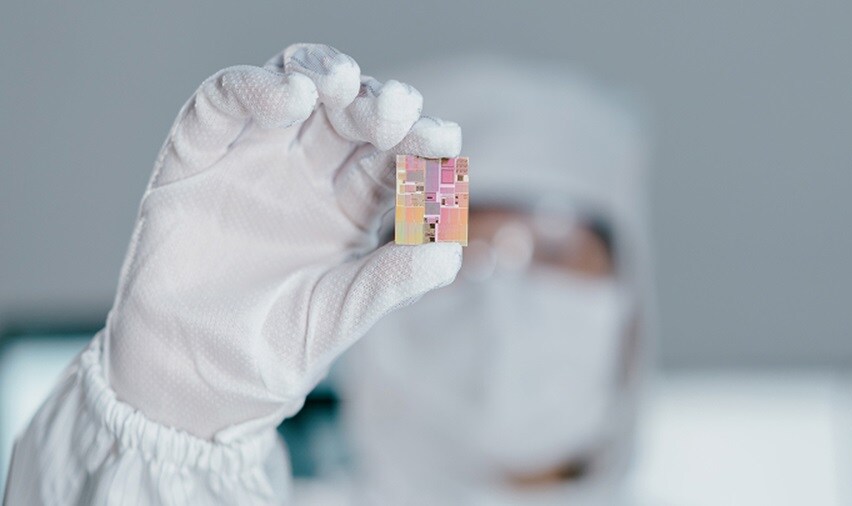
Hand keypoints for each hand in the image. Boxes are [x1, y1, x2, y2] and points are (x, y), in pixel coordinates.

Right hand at [106, 44, 461, 440]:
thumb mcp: (346, 313)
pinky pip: (221, 103)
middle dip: (379, 103)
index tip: (441, 141)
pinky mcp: (196, 157)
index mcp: (354, 207)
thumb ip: (396, 278)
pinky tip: (290, 95)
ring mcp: (253, 160)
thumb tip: (453, 248)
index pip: (396, 156)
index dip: (420, 140)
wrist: (195, 380)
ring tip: (346, 85)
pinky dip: (254, 87)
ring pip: (293, 88)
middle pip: (352, 114)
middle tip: (395, 112)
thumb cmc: (274, 348)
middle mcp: (309, 174)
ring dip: (323, 74)